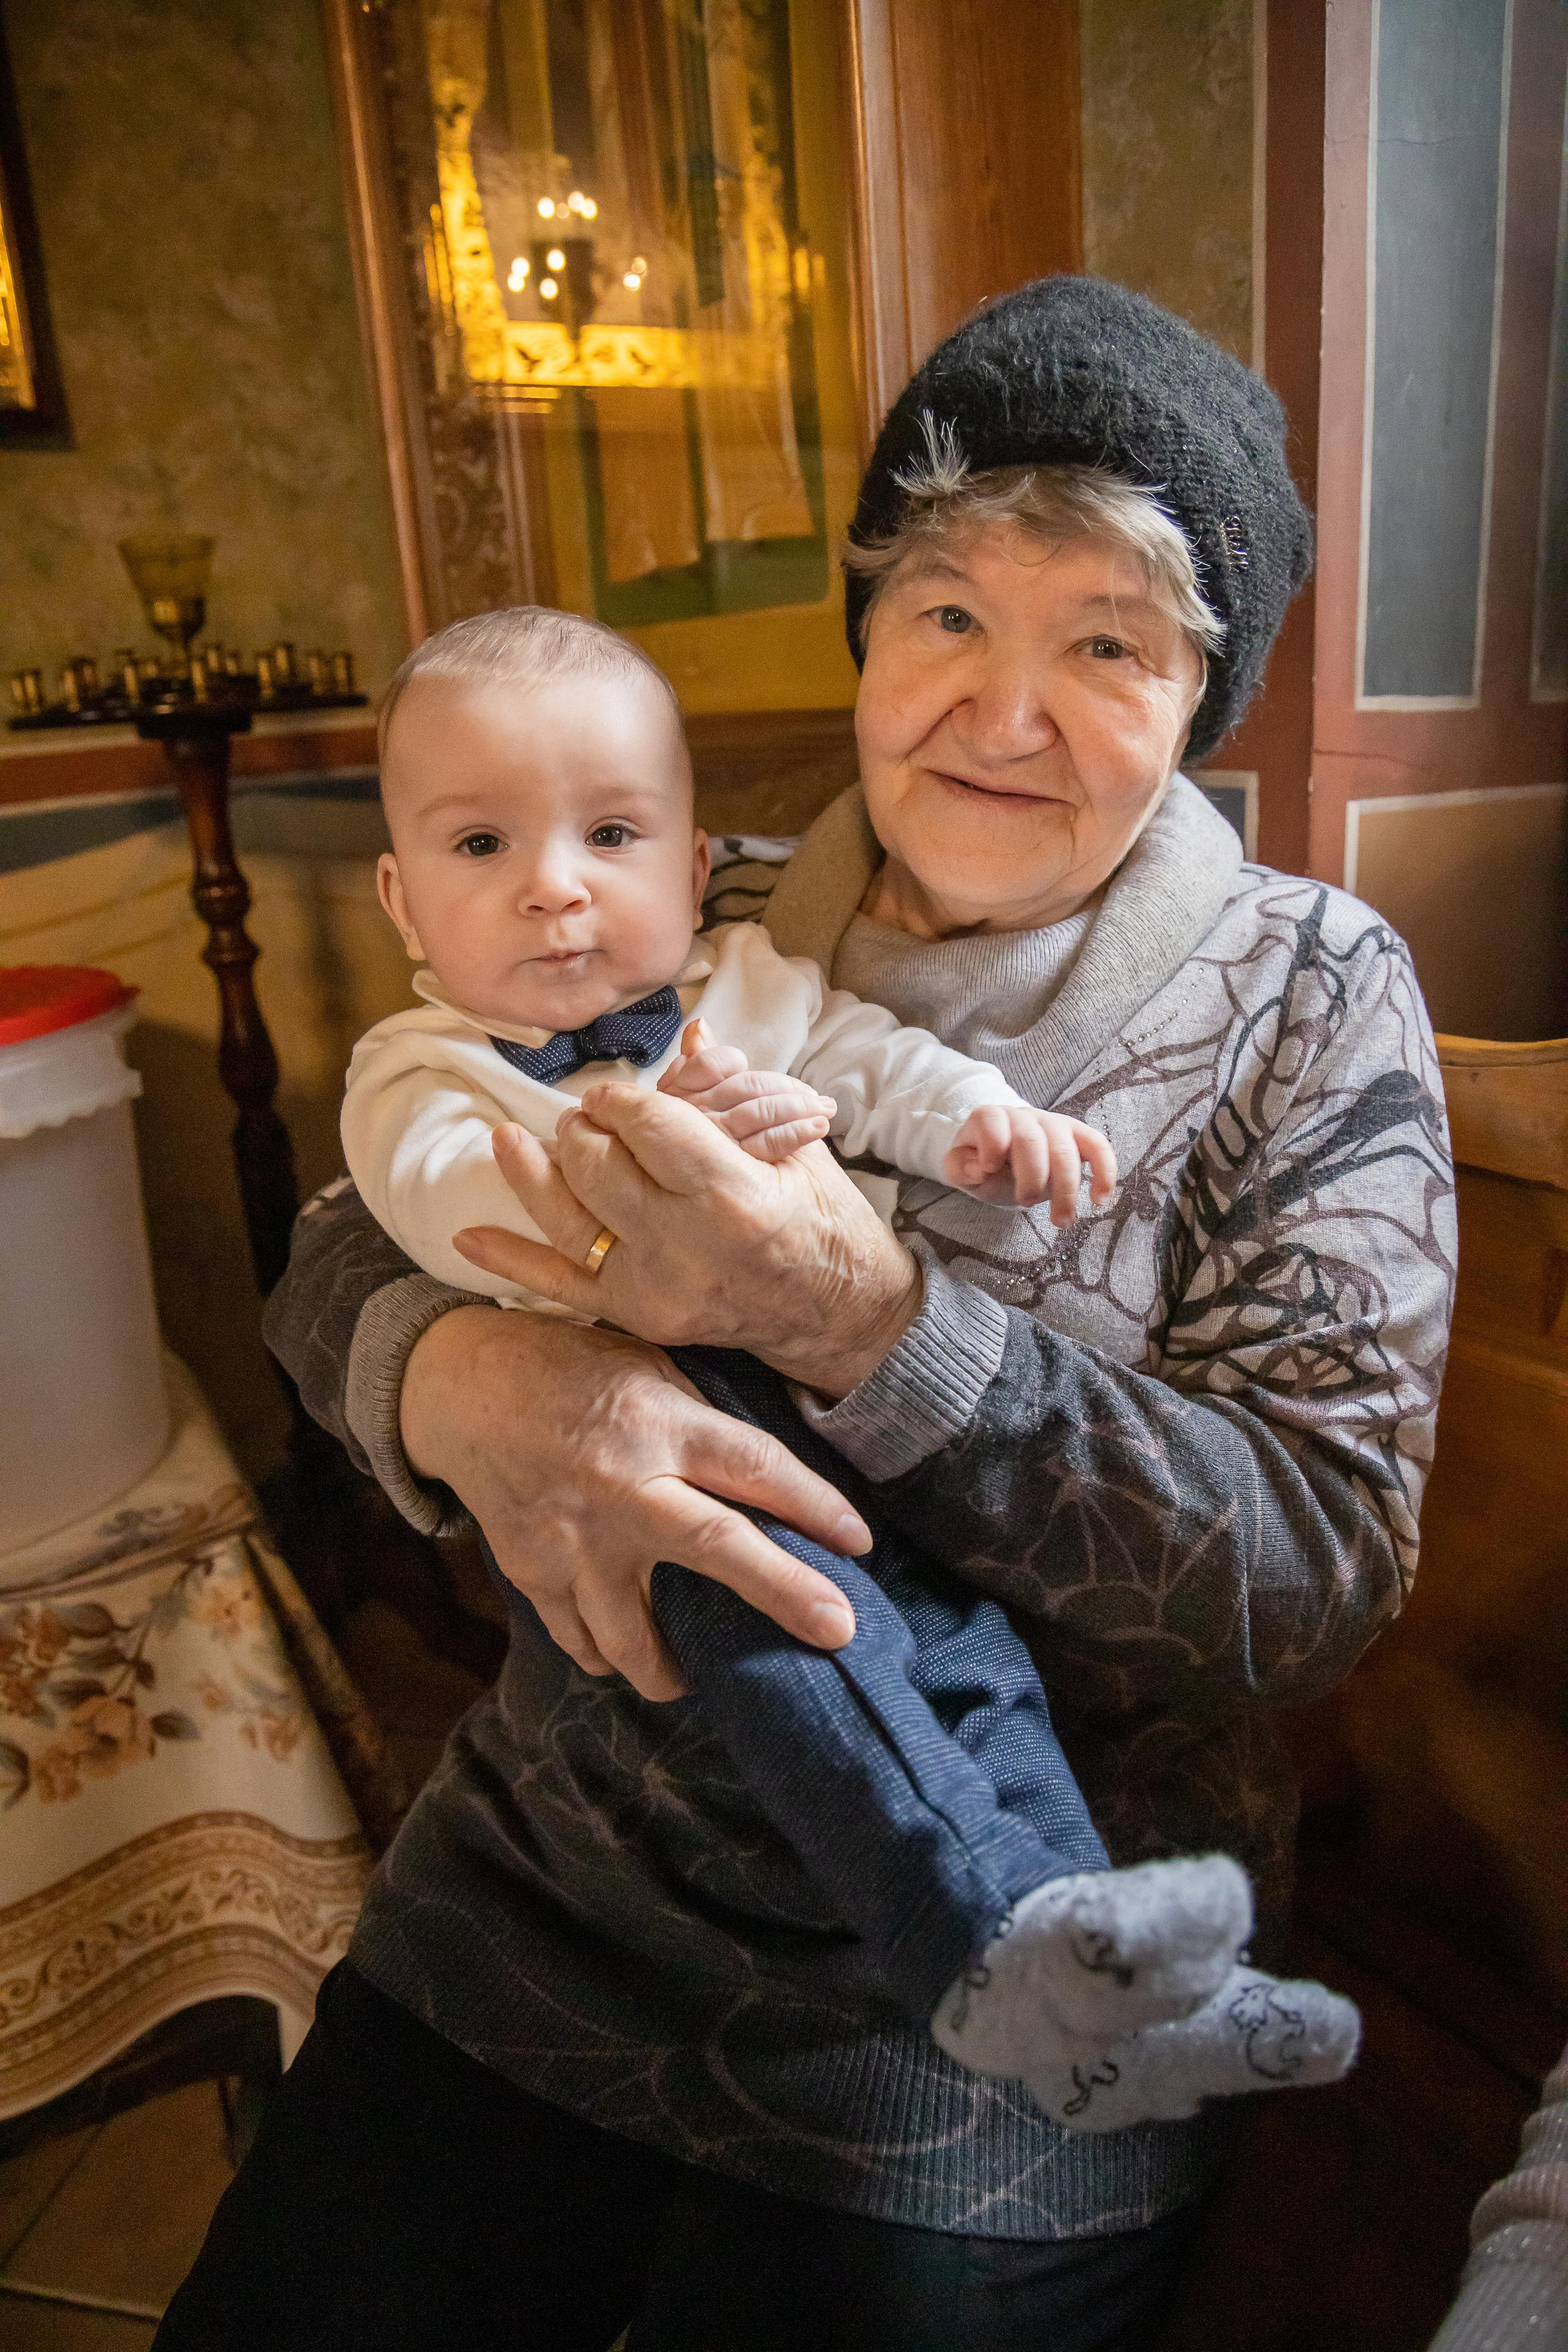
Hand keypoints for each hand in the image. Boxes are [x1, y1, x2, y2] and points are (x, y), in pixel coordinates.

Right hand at [399, 1304, 870, 1699]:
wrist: (461, 1387)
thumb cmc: (571, 1368)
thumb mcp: (647, 1364)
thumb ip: (703, 1420)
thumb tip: (777, 1476)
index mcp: (659, 1424)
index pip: (754, 1468)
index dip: (814, 1504)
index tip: (859, 1543)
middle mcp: (622, 1486)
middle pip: (715, 1549)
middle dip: (783, 1594)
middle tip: (838, 1632)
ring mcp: (574, 1540)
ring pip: (635, 1632)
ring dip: (673, 1669)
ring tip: (696, 1681)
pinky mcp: (534, 1572)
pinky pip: (581, 1638)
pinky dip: (607, 1656)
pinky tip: (627, 1658)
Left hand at [452, 1085, 922, 1396]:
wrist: (838, 1312)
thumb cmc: (821, 1218)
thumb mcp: (790, 1146)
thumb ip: (731, 1096)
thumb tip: (691, 1039)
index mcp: (733, 1194)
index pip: (649, 1126)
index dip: (622, 1100)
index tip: (614, 1093)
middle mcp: (686, 1246)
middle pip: (598, 1168)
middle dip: (584, 1131)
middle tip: (586, 1118)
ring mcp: (656, 1287)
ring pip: (567, 1220)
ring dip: (532, 1174)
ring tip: (511, 1141)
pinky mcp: (639, 1317)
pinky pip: (561, 1287)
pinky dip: (511, 1261)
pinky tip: (470, 1235)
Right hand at [658, 1017, 835, 1162]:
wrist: (680, 1192)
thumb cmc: (693, 1137)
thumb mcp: (693, 1096)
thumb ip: (703, 1063)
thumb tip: (700, 1025)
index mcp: (685, 1091)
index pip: (710, 1064)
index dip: (731, 1062)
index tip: (750, 1065)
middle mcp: (698, 1113)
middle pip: (746, 1087)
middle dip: (786, 1088)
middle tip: (819, 1097)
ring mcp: (715, 1139)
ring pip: (758, 1113)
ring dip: (799, 1108)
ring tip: (826, 1110)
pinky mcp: (733, 1164)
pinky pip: (764, 1145)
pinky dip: (794, 1134)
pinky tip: (817, 1128)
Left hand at [943, 1105, 1117, 1220]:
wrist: (1006, 1157)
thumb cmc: (981, 1164)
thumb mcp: (960, 1169)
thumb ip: (959, 1167)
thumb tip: (981, 1168)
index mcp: (990, 1118)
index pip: (991, 1120)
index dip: (991, 1144)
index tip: (988, 1170)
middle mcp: (1024, 1116)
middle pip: (1032, 1139)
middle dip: (1031, 1175)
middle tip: (1024, 1203)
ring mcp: (1054, 1124)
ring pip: (1066, 1148)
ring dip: (1066, 1188)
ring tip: (1061, 1221)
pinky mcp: (1079, 1137)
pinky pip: (1098, 1147)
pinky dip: (1104, 1171)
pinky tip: (1099, 1199)